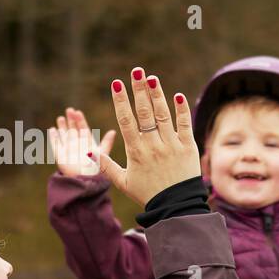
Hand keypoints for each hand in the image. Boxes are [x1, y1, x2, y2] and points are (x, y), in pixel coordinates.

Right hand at [48, 107, 115, 177]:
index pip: (83, 128)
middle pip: (73, 130)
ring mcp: (68, 150)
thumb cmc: (96, 169)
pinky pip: (56, 144)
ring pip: (64, 136)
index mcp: (87, 144)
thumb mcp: (102, 153)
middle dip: (71, 120)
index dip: (80, 120)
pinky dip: (53, 137)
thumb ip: (106, 143)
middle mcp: (78, 146)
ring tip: (60, 118)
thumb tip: (113, 131)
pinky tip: (52, 129)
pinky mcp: (60, 156)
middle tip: (69, 110)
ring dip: (62, 127)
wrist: (85, 181)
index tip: (78, 111)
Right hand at [90, 68, 200, 207]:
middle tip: (136, 71)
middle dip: (139, 90)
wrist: (175, 207)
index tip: (116, 84)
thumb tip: (90, 153)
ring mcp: (171, 145)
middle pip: (144, 113)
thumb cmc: (148, 194)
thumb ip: (107, 166)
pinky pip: (185, 125)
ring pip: (163, 115)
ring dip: (157, 95)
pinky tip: (177, 95)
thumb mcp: (123, 183)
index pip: (126, 121)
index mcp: (136, 152)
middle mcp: (153, 145)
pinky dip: (181, 110)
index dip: (121, 101)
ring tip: (152, 77)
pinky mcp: (188, 148)